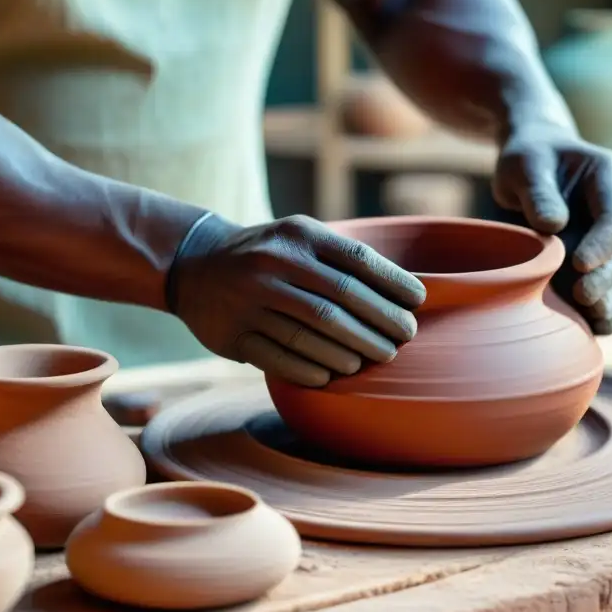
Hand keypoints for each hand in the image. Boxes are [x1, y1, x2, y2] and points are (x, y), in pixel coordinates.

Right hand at [168, 214, 426, 386]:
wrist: (194, 264)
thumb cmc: (269, 254)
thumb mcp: (299, 238)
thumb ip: (342, 258)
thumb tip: (405, 293)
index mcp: (297, 236)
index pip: (356, 260)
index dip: (393, 283)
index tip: (418, 302)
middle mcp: (272, 264)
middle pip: (340, 300)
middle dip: (380, 323)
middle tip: (404, 339)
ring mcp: (249, 300)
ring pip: (312, 332)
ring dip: (351, 350)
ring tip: (376, 357)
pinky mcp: (232, 334)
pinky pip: (280, 358)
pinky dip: (311, 370)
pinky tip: (334, 375)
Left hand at [492, 121, 611, 335]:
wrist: (533, 168)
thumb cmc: (530, 160)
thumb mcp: (525, 165)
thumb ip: (538, 192)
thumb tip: (554, 226)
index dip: (604, 243)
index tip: (579, 263)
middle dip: (609, 276)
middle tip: (583, 296)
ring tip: (589, 315)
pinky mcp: (606, 262)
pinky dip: (607, 311)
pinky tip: (590, 326)